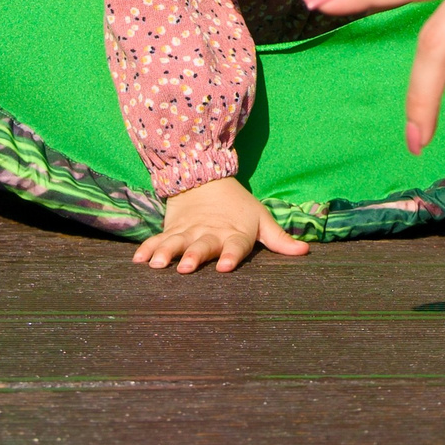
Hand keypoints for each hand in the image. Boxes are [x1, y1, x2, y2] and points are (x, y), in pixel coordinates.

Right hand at [134, 176, 311, 273]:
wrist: (205, 176)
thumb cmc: (238, 205)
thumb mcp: (260, 219)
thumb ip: (279, 239)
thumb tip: (306, 251)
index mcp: (234, 233)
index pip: (235, 246)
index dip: (232, 256)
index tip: (227, 266)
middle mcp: (210, 233)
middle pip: (202, 246)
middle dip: (194, 256)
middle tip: (185, 268)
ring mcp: (188, 231)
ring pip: (176, 243)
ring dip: (166, 253)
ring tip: (157, 264)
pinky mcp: (172, 229)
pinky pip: (158, 240)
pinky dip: (148, 249)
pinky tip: (138, 261)